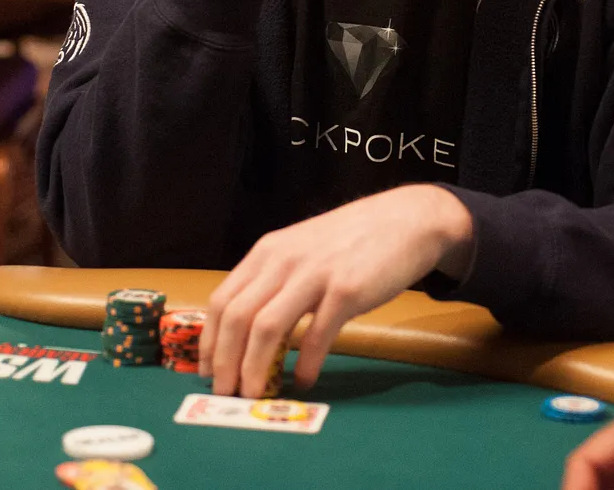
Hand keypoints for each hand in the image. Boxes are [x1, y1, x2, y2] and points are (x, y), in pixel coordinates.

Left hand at [198, 185, 473, 397]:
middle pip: (238, 317)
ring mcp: (315, 274)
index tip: (209, 371)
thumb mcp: (301, 250)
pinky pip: (317, 335)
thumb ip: (274, 282)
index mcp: (268, 252)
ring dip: (255, 368)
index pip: (223, 301)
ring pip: (267, 328)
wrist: (404, 220)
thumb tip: (246, 332)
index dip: (211, 341)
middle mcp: (284, 260)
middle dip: (226, 362)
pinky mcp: (347, 291)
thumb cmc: (350, 241)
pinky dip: (306, 364)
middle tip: (226, 392)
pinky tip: (304, 380)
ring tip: (255, 394)